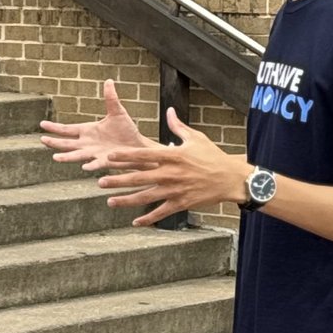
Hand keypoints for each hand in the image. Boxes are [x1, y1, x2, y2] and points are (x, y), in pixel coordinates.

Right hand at [40, 80, 151, 170]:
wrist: (137, 145)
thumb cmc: (126, 130)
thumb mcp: (117, 112)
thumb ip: (110, 98)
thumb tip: (109, 80)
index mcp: (87, 131)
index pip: (67, 129)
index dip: (55, 127)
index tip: (42, 124)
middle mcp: (87, 143)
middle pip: (67, 143)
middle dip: (55, 142)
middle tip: (42, 140)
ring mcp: (94, 153)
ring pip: (77, 155)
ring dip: (67, 157)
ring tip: (56, 157)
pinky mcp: (105, 161)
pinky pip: (96, 163)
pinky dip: (90, 165)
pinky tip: (84, 167)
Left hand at [98, 107, 249, 225]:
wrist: (231, 178)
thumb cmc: (213, 156)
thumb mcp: (196, 138)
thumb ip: (178, 127)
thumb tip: (169, 111)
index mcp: (172, 155)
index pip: (144, 154)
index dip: (125, 156)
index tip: (109, 157)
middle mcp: (171, 173)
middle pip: (140, 177)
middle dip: (119, 180)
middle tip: (100, 182)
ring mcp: (175, 190)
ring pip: (146, 196)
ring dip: (127, 200)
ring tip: (109, 201)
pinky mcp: (182, 203)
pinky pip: (162, 212)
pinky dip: (149, 218)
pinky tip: (135, 221)